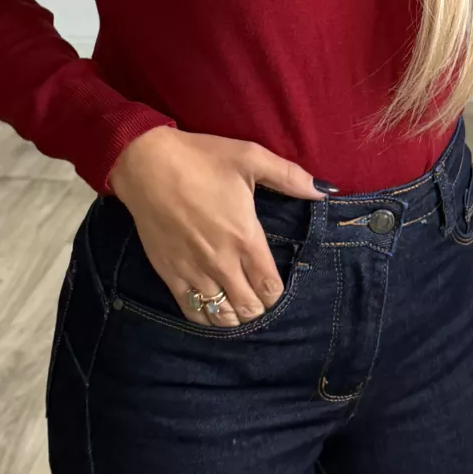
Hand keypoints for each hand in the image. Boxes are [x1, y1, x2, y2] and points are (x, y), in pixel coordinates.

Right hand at [107, 126, 332, 327]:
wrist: (146, 164)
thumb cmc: (201, 159)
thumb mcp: (250, 157)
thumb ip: (290, 177)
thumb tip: (325, 190)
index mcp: (245, 237)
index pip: (270, 286)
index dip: (276, 293)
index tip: (274, 284)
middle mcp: (221, 262)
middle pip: (249, 307)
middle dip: (259, 306)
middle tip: (258, 294)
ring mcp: (193, 271)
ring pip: (222, 315)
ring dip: (235, 314)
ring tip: (238, 302)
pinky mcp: (169, 273)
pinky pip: (192, 311)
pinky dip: (207, 316)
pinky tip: (213, 308)